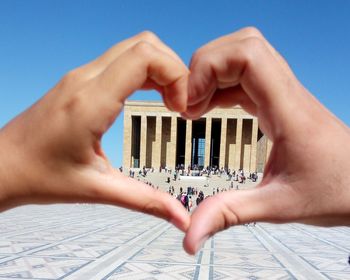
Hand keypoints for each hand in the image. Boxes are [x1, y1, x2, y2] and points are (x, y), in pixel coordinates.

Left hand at [0, 31, 189, 231]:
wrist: (1, 166)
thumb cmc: (39, 176)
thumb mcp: (98, 190)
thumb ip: (146, 201)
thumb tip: (181, 217)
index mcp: (90, 103)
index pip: (145, 58)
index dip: (175, 76)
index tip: (182, 108)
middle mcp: (84, 80)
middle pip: (144, 45)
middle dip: (173, 69)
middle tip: (180, 104)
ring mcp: (80, 77)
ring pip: (134, 48)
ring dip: (160, 69)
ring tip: (170, 101)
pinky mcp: (80, 81)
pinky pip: (121, 61)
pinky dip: (145, 72)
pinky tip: (151, 97)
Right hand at [182, 27, 349, 253]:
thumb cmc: (336, 192)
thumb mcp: (277, 207)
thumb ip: (230, 215)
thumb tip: (190, 233)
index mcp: (288, 111)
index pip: (247, 56)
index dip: (209, 68)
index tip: (191, 104)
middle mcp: (287, 93)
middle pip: (242, 45)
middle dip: (206, 66)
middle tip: (190, 102)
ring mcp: (284, 94)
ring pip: (243, 56)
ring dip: (212, 74)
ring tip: (196, 107)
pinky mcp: (279, 102)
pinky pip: (244, 78)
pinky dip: (220, 86)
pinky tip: (210, 108)